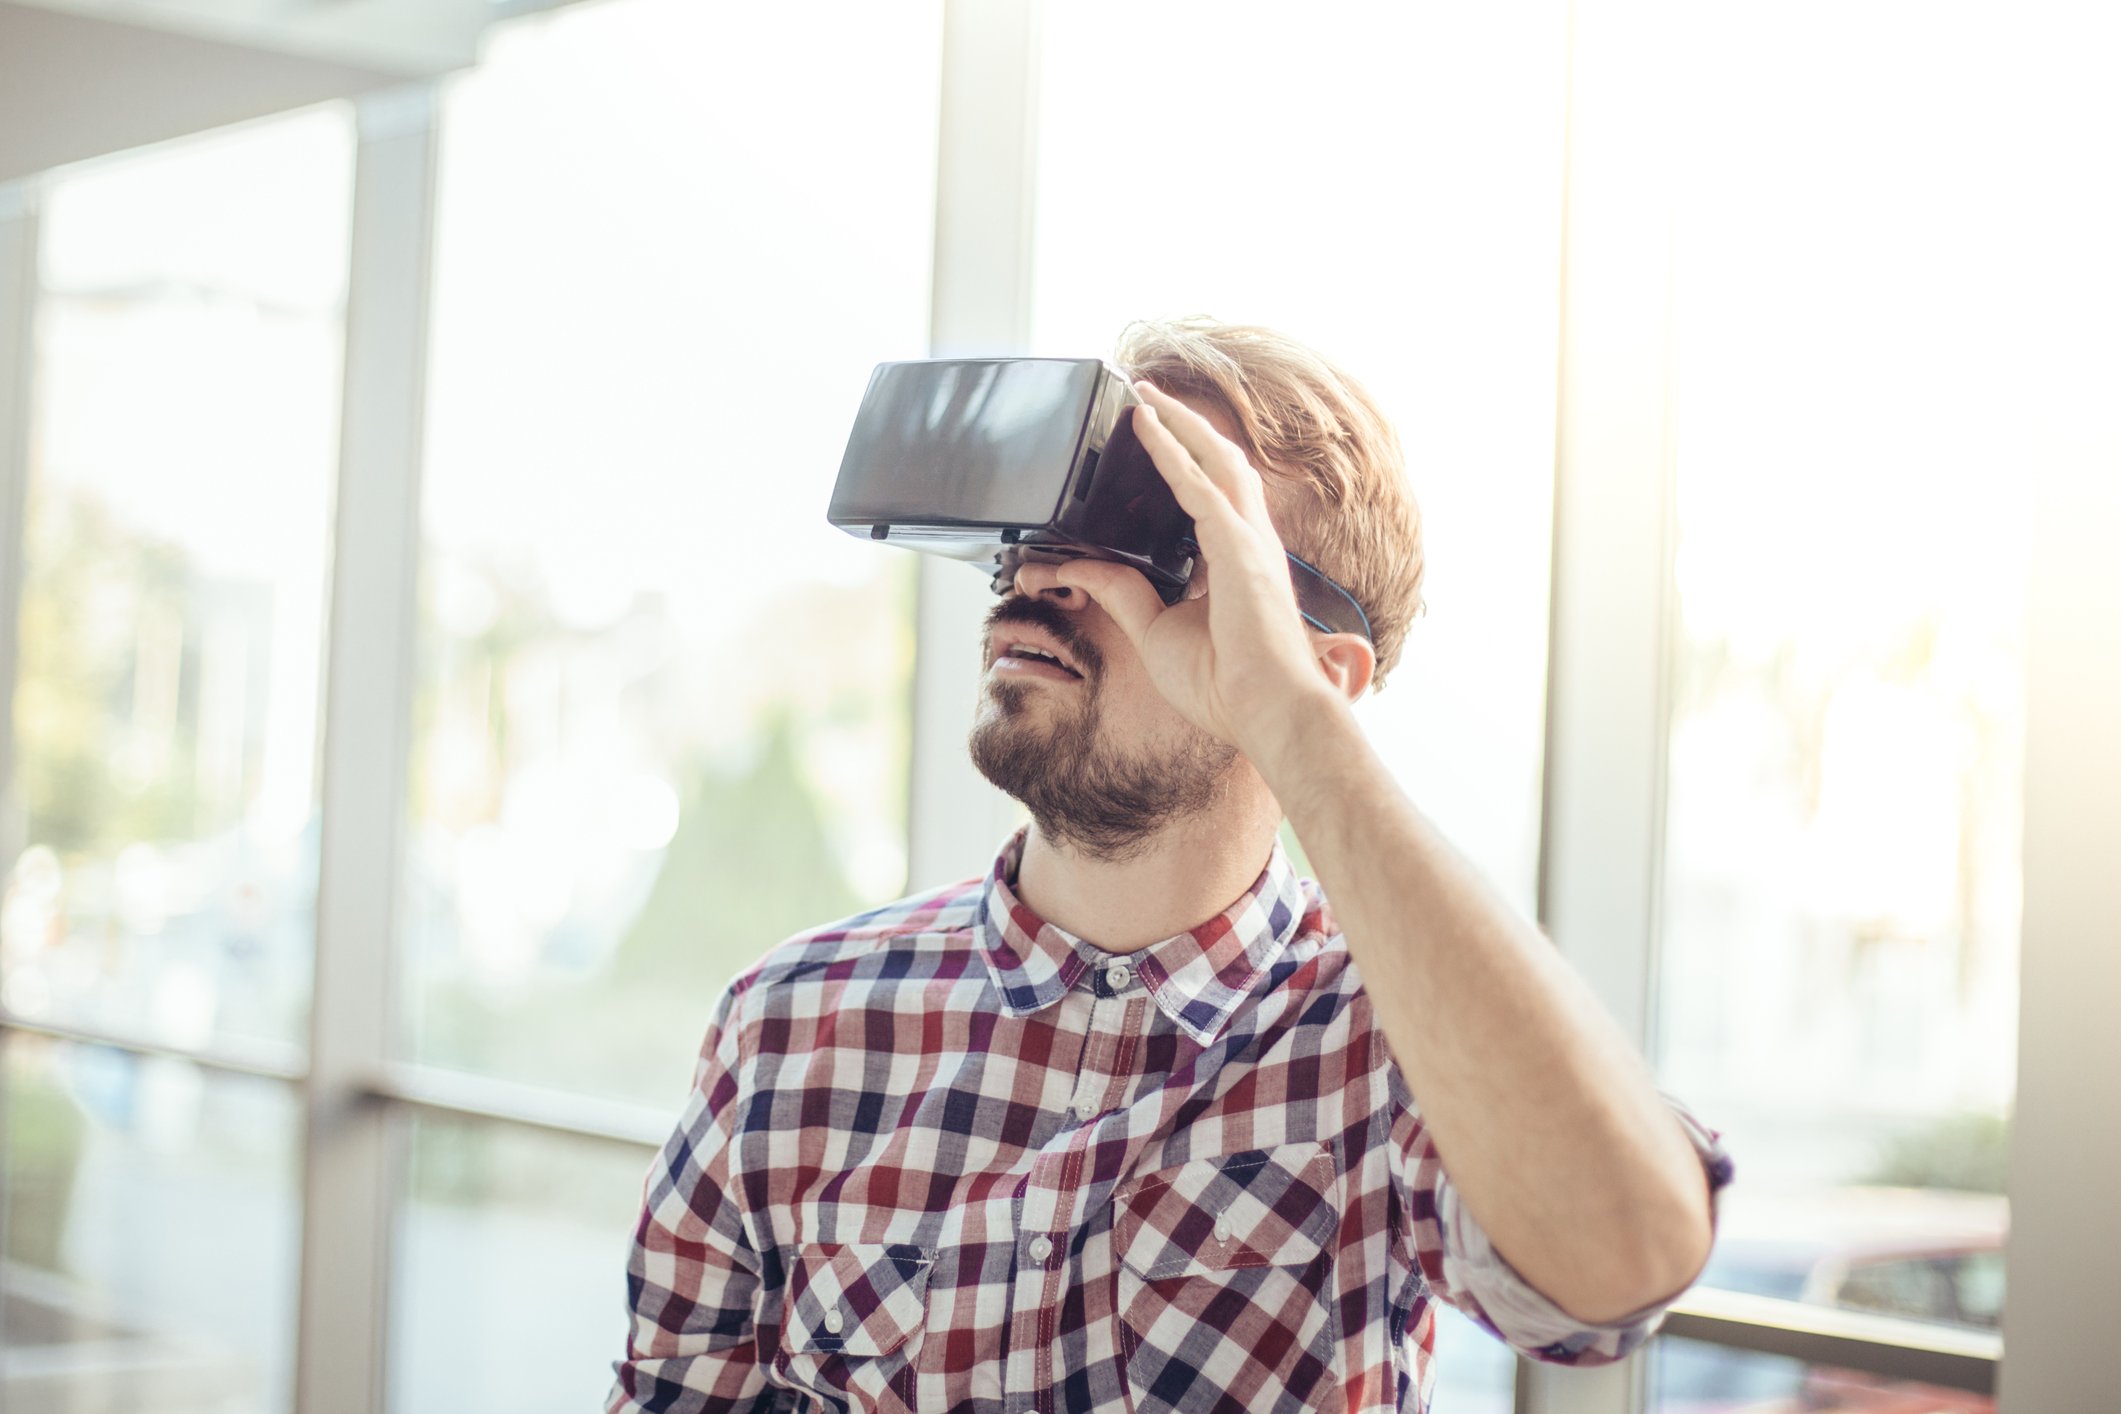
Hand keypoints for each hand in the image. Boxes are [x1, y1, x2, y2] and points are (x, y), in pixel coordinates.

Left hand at [1046, 381, 1370, 759]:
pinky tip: (1148, 427)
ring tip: (1147, 396)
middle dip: (1186, 427)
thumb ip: (1120, 594)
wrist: (1263, 711)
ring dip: (1180, 423)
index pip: (1209, 500)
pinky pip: (1200, 484)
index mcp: (1235, 565)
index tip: (1151, 445)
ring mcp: (1249, 541)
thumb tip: (1076, 568)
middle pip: (1220, 464)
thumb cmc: (1225, 685)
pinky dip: (1172, 451)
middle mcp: (1248, 544)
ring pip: (1216, 460)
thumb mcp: (1154, 632)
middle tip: (1148, 398)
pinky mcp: (1238, 546)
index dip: (1183, 466)